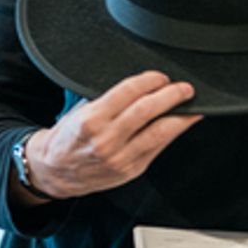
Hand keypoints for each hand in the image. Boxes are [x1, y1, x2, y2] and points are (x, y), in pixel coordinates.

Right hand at [17, 70, 201, 201]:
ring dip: (182, 116)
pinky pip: (159, 148)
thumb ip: (112, 100)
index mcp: (91, 119)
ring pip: (160, 132)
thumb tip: (147, 86)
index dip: (151, 80)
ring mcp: (120, 158)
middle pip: (148, 110)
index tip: (162, 77)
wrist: (53, 171)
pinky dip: (174, 133)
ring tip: (193, 106)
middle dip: (172, 95)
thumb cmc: (69, 137)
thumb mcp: (83, 111)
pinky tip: (182, 124)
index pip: (129, 91)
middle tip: (185, 88)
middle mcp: (106, 140)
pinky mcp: (131, 170)